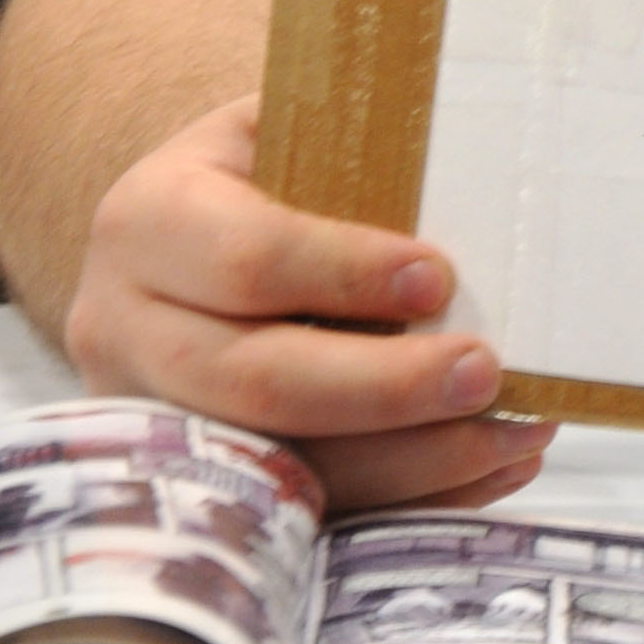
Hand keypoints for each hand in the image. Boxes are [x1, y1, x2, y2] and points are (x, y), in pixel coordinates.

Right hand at [66, 96, 559, 511]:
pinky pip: (307, 515)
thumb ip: (354, 141)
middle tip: (484, 374)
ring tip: (516, 433)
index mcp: (148, 221)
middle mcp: (127, 331)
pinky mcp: (198, 488)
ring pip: (281, 467)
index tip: (438, 279)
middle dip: (382, 388)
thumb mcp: (283, 128)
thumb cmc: (261, 175)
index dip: (343, 273)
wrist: (180, 245)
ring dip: (411, 462)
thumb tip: (481, 164)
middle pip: (254, 381)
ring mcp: (154, 424)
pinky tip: (490, 470)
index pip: (245, 259)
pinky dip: (408, 501)